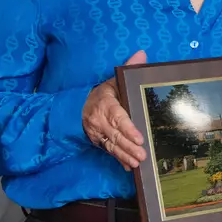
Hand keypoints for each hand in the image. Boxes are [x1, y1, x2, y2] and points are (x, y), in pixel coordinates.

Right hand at [83, 50, 148, 169]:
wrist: (79, 106)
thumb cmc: (104, 93)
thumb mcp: (114, 80)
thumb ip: (129, 69)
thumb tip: (142, 54)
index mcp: (105, 103)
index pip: (118, 117)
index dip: (128, 128)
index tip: (139, 138)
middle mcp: (99, 119)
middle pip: (116, 134)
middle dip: (129, 146)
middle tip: (142, 155)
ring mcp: (97, 132)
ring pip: (112, 145)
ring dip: (125, 155)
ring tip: (137, 163)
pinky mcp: (98, 140)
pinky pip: (108, 151)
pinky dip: (118, 159)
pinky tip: (128, 167)